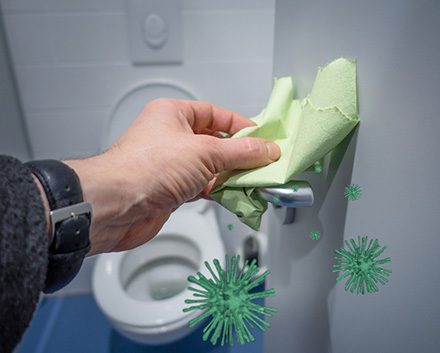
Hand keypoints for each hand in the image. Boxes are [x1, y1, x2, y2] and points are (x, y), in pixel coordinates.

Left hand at [64, 99, 279, 254]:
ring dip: (231, 175)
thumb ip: (239, 152)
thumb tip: (265, 150)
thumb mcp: (204, 152)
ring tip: (254, 181)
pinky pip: (203, 186)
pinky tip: (235, 195)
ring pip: (210, 167)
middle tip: (262, 162)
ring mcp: (171, 165)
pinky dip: (219, 191)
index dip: (240, 125)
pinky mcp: (171, 189)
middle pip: (214, 142)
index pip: (214, 114)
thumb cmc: (146, 168)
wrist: (116, 207)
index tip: (261, 137)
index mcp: (172, 114)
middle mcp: (170, 137)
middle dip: (239, 154)